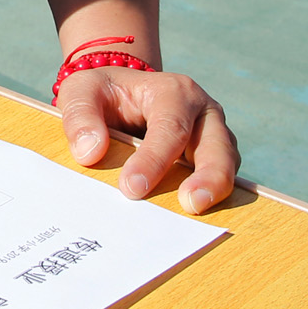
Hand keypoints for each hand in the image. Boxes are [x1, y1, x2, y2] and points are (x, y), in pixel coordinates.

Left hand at [56, 65, 236, 214]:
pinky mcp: (213, 158)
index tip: (131, 188)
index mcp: (173, 92)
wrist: (119, 96)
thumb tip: (90, 153)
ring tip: (196, 212)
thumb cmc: (103, 93)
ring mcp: (213, 136)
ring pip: (227, 164)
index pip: (170, 128)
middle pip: (217, 146)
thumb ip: (80, 116)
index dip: (154, 159)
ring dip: (216, 190)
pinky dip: (213, 197)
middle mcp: (201, 113)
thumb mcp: (82, 90)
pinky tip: (194, 218)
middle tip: (191, 204)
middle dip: (209, 176)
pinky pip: (221, 179)